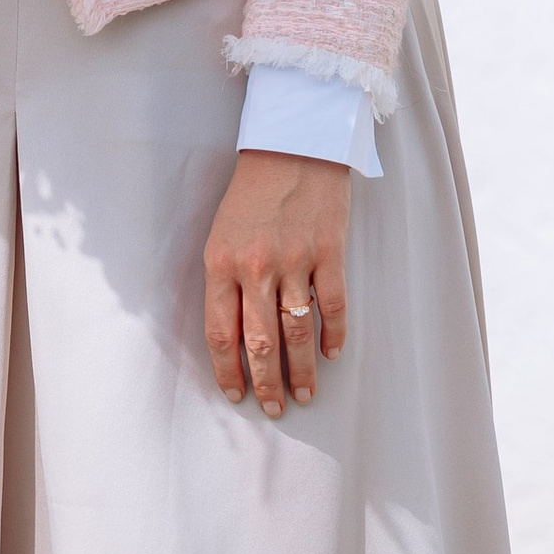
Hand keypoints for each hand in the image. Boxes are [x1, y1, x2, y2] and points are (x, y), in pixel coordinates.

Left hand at [202, 150, 350, 415]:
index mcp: (221, 263)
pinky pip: (332, 306)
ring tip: (305, 395)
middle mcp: (256, 268)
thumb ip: (225, 281)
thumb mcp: (222, 233)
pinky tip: (332, 354)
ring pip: (297, 333)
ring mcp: (295, 261)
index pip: (220, 333)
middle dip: (266, 383)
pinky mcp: (329, 252)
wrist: (292, 144)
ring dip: (301, 371)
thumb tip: (235, 334)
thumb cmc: (252, 191)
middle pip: (260, 342)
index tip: (236, 395)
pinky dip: (333, 335)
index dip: (228, 370)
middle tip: (274, 409)